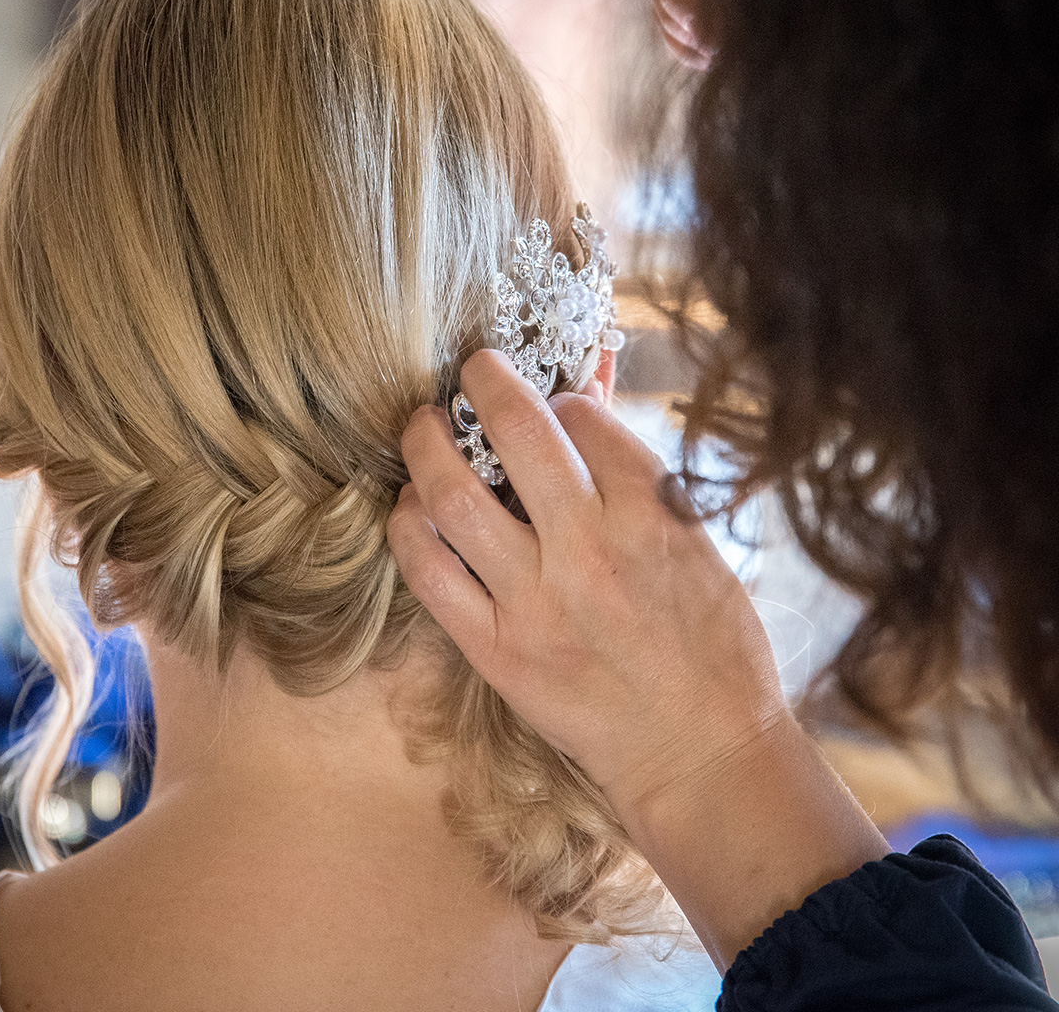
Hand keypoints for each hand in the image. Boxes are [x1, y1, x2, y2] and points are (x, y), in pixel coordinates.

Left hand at [390, 350, 783, 814]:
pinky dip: (409, 525)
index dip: (560, 395)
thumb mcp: (698, 543)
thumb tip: (589, 393)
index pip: (584, 417)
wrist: (699, 752)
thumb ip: (639, 469)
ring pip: (455, 496)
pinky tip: (412, 505)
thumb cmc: (713, 645)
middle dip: (485, 380)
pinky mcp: (498, 651)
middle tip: (471, 370)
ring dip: (427, 443)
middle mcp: (590, 550)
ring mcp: (537, 602)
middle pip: (517, 432)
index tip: (551, 401)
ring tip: (423, 425)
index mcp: (651, 516)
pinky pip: (430, 573)